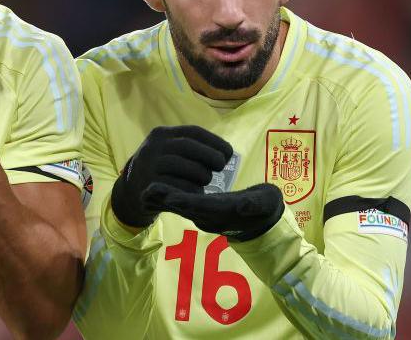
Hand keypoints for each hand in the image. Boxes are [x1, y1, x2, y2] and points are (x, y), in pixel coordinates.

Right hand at [110, 125, 231, 228]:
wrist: (130, 191)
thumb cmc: (160, 169)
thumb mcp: (168, 151)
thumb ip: (190, 148)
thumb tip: (224, 152)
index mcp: (162, 134)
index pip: (193, 132)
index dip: (215, 141)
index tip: (228, 153)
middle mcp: (154, 147)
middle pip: (189, 147)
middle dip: (211, 157)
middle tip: (220, 167)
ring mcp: (150, 166)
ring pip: (188, 168)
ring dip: (204, 176)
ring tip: (205, 181)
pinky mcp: (151, 186)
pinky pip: (182, 188)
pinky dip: (194, 190)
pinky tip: (196, 192)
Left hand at [143, 182, 283, 241]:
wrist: (263, 220)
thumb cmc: (266, 208)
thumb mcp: (265, 204)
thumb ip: (254, 204)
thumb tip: (243, 204)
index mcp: (223, 213)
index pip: (201, 206)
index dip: (184, 200)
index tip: (168, 195)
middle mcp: (210, 217)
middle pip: (185, 207)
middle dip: (167, 200)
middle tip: (147, 191)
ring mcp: (204, 215)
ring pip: (180, 206)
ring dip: (163, 199)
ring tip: (144, 191)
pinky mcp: (201, 210)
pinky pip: (181, 205)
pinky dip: (167, 199)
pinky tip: (153, 192)